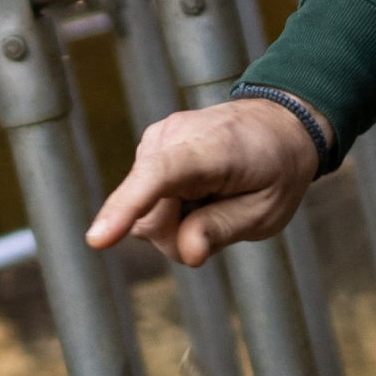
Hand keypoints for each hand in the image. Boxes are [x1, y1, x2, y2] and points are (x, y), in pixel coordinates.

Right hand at [84, 97, 322, 266]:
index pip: (159, 176)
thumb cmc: (276, 169)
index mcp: (211, 148)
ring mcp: (155, 141)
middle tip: (223, 220)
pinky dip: (171, 209)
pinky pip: (146, 203)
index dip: (127, 208)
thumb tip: (187, 252)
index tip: (98, 240)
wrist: (277, 123)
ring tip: (214, 199)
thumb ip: (223, 229)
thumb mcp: (267, 211)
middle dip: (180, 237)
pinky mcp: (148, 151)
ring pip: (144, 216)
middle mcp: (172, 136)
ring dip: (177, 223)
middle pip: (150, 220)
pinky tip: (199, 192)